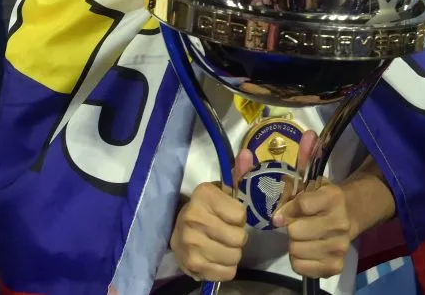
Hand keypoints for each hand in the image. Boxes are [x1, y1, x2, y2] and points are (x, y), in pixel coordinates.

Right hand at [171, 151, 253, 281]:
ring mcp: (191, 244)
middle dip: (238, 237)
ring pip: (235, 257)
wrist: (177, 232)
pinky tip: (216, 258)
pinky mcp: (192, 265)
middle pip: (239, 239)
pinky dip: (226, 268)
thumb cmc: (206, 210)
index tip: (230, 215)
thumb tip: (246, 153)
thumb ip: (239, 174)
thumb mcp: (222, 190)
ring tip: (221, 245)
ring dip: (233, 253)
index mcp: (203, 196)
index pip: (240, 215)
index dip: (240, 217)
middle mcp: (193, 218)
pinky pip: (227, 272)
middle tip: (226, 232)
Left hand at [273, 171, 353, 278]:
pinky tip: (306, 252)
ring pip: (296, 250)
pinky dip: (298, 261)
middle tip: (296, 226)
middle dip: (291, 228)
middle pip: (295, 231)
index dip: (286, 211)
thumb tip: (275, 217)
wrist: (352, 214)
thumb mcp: (311, 187)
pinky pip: (301, 268)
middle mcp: (340, 222)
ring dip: (294, 245)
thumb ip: (291, 193)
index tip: (280, 216)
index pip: (302, 205)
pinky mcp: (337, 266)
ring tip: (302, 238)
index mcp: (333, 197)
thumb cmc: (324, 200)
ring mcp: (340, 246)